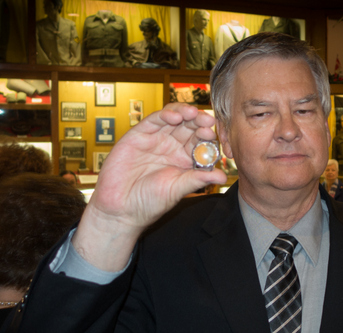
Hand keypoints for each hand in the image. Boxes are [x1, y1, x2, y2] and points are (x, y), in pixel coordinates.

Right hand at [73, 103, 226, 270]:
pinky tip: (175, 116)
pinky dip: (165, 115)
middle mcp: (171, 147)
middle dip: (199, 121)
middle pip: (189, 126)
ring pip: (173, 118)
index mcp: (184, 160)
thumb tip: (222, 175)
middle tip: (207, 120)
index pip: (199, 142)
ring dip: (185, 113)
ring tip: (194, 114)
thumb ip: (197, 179)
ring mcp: (155, 140)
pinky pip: (154, 120)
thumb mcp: (177, 190)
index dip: (207, 137)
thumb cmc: (148, 203)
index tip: (214, 135)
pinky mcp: (138, 135)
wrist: (120, 210)